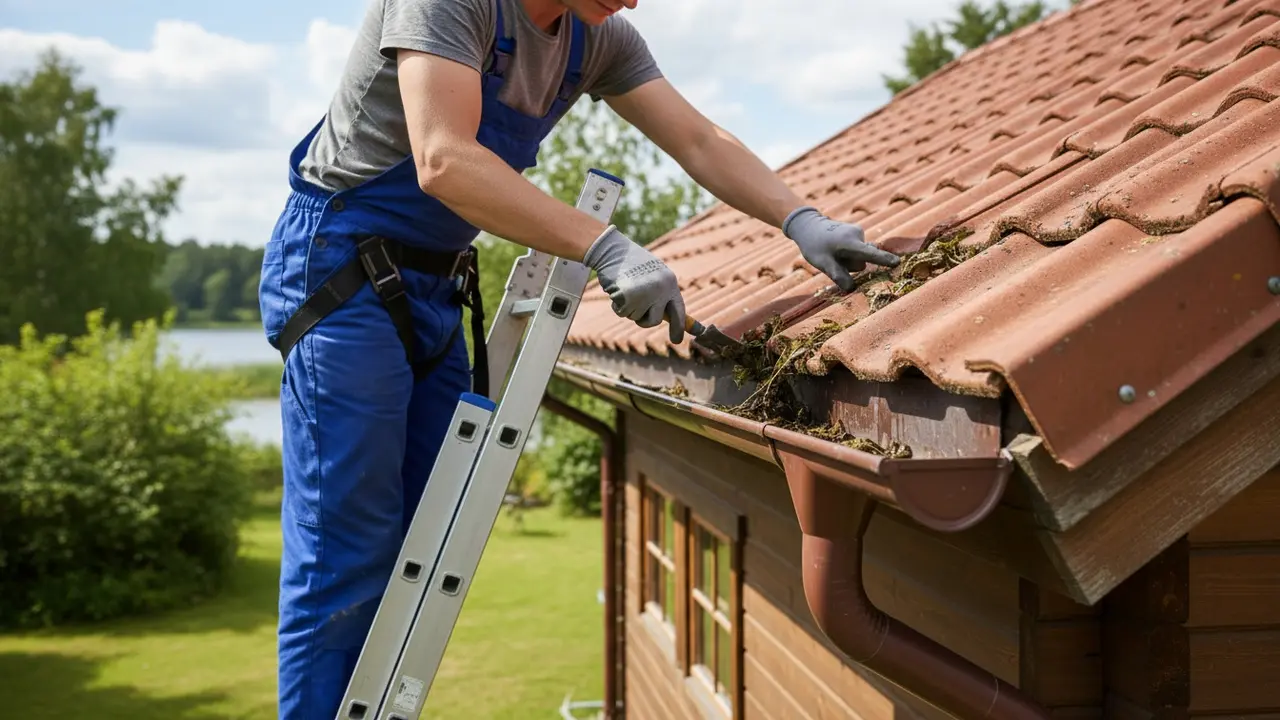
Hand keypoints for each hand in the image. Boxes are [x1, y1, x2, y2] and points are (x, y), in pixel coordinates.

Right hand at [583, 226, 687, 343]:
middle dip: (649, 322)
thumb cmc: (632, 263)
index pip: (679, 310)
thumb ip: (662, 294)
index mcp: (670, 282)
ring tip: (626, 290)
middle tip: (656, 328)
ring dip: (629, 309)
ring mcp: (646, 294)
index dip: (680, 327)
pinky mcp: (629, 298)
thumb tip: (669, 317)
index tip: (678, 340)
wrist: (613, 250)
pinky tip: (617, 290)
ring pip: (636, 317)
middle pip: (656, 320)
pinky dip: (617, 306)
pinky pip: (622, 313)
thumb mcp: (654, 275)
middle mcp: (661, 289)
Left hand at [782, 206, 899, 291]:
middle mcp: (858, 235)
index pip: (870, 254)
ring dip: (849, 259)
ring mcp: (859, 232)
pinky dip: (849, 253)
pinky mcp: (858, 232)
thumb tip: (852, 289)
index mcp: (850, 242)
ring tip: (833, 253)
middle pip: (862, 261)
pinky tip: (836, 249)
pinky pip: (858, 250)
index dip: (883, 260)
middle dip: (850, 265)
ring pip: (860, 256)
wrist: (809, 226)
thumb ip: (837, 275)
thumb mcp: (823, 263)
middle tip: (832, 259)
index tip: (897, 263)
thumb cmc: (814, 246)